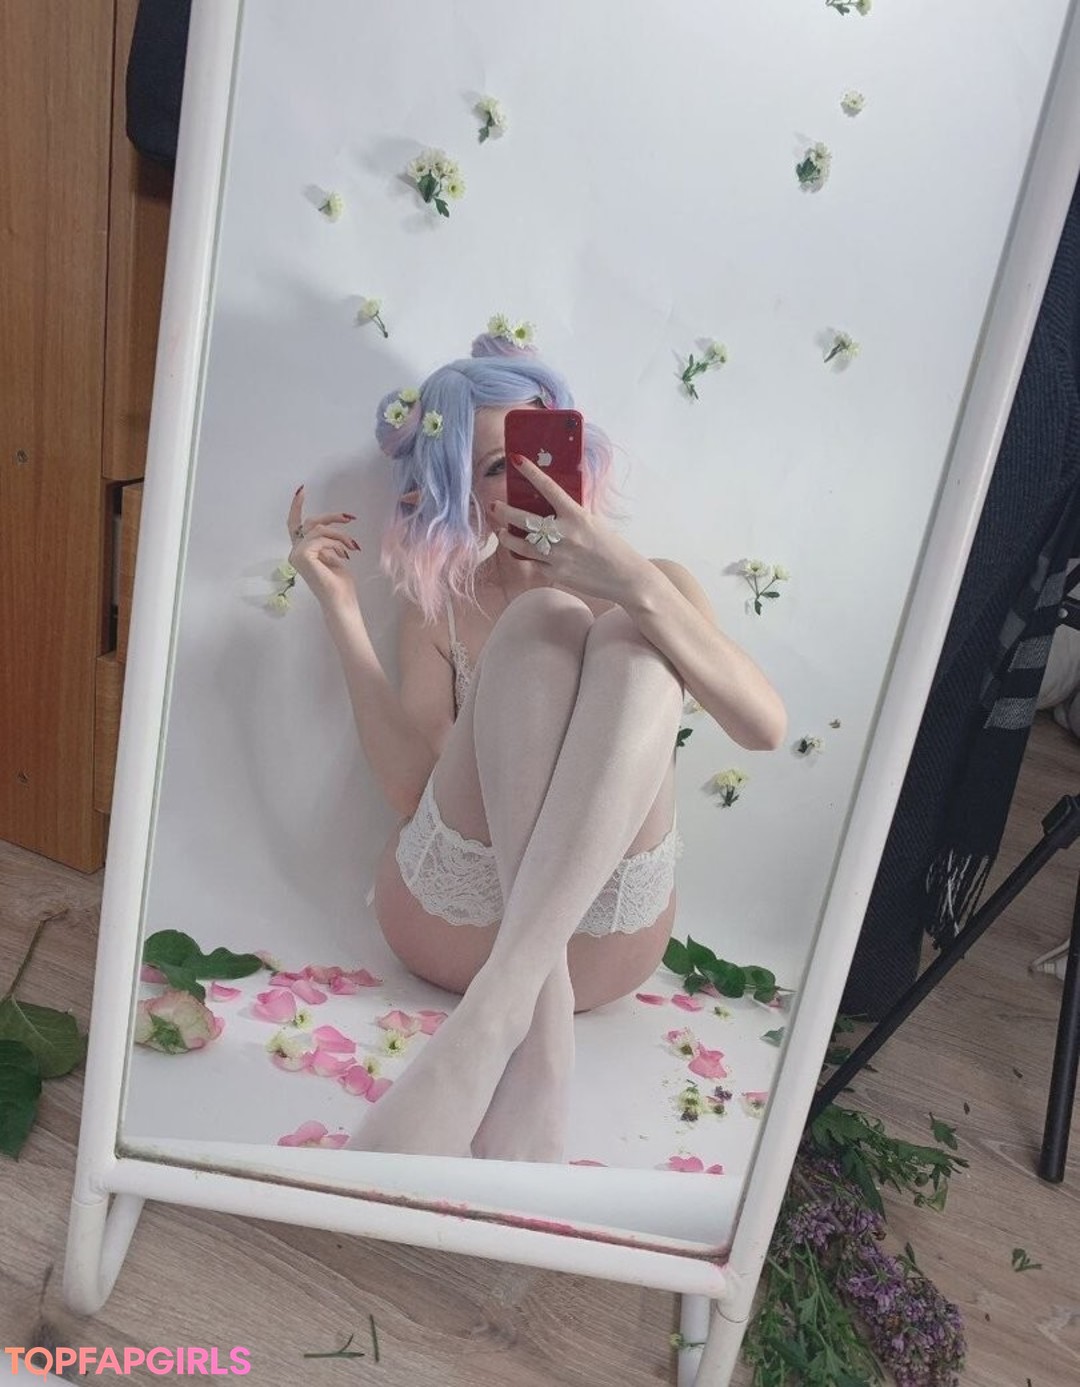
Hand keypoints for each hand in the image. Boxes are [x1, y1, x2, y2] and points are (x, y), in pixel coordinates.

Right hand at [286, 486, 361, 611]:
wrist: (341, 602)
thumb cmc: (340, 585)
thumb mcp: (335, 557)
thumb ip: (328, 544)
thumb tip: (331, 531)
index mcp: (302, 552)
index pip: (295, 525)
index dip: (297, 506)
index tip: (302, 490)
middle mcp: (295, 552)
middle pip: (310, 522)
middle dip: (331, 517)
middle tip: (349, 518)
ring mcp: (296, 555)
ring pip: (319, 530)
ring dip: (340, 535)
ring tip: (353, 546)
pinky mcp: (302, 556)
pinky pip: (321, 538)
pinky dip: (336, 543)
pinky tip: (344, 554)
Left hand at [491, 458, 650, 606]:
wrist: (625, 578)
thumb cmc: (612, 548)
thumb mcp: (595, 523)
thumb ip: (574, 514)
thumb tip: (556, 504)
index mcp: (577, 516)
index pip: (549, 488)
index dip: (531, 472)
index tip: (516, 460)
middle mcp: (565, 535)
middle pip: (525, 520)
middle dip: (505, 512)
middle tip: (495, 506)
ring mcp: (558, 556)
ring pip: (521, 545)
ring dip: (507, 537)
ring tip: (502, 532)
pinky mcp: (556, 574)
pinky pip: (533, 563)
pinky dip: (526, 557)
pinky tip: (521, 553)